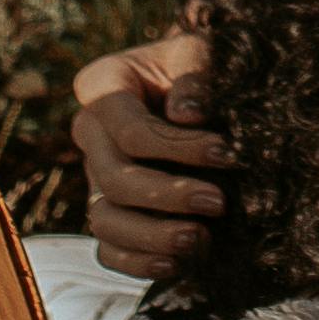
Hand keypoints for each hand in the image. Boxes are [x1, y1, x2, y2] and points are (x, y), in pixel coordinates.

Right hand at [71, 28, 225, 278]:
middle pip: (114, 178)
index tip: (227, 154)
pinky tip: (177, 264)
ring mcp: (96, 175)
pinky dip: (137, 263)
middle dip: (168, 196)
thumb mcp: (206, 54)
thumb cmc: (206, 65)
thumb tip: (185, 114)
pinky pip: (109, 249)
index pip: (129, 129)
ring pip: (104, 219)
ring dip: (152, 237)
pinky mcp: (112, 210)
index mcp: (103, 85)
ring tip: (200, 240)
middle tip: (220, 203)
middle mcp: (91, 132)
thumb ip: (196, 76)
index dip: (177, 148)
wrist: (210, 90)